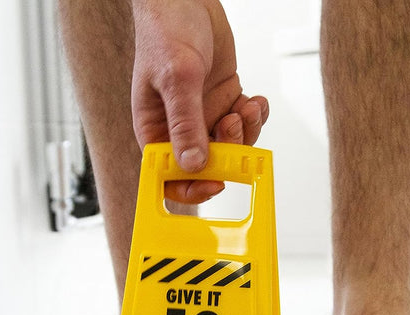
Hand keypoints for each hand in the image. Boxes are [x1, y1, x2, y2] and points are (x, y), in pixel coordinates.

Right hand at [131, 0, 268, 202]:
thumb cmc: (165, 31)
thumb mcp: (176, 78)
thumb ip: (185, 123)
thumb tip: (192, 165)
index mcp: (155, 129)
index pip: (167, 176)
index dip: (190, 188)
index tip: (215, 182)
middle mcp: (178, 127)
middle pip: (206, 164)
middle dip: (227, 151)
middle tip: (233, 123)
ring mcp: (203, 114)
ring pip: (230, 145)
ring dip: (245, 132)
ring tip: (245, 106)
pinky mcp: (223, 100)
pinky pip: (244, 123)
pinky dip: (255, 116)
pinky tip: (255, 99)